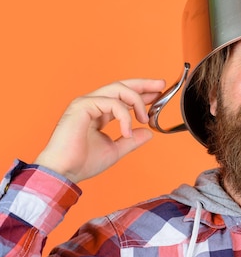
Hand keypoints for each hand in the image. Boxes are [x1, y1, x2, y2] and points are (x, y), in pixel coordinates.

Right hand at [34, 79, 165, 182]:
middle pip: (121, 86)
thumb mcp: (115, 150)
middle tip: (160, 85)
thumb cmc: (82, 163)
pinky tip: (127, 131)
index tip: (158, 92)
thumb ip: (131, 140)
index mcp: (98, 112)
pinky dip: (124, 116)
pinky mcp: (82, 106)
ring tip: (145, 118)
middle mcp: (92, 104)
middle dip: (143, 84)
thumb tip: (148, 133)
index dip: (141, 93)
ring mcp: (86, 103)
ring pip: (118, 89)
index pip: (122, 97)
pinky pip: (111, 103)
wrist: (64, 172)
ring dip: (137, 101)